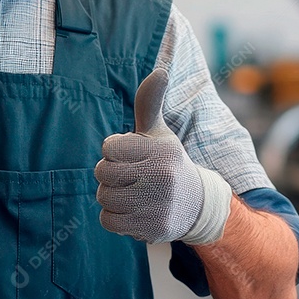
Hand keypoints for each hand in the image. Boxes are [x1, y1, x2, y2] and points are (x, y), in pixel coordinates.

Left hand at [94, 68, 230, 243]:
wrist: (196, 205)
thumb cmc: (166, 162)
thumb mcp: (159, 132)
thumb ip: (150, 102)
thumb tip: (161, 70)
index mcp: (162, 149)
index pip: (109, 147)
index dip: (114, 151)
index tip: (130, 155)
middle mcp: (163, 176)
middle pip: (102, 172)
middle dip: (109, 173)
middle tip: (128, 175)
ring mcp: (159, 205)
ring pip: (104, 196)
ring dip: (111, 195)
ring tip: (131, 192)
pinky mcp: (153, 228)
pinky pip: (108, 220)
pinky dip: (114, 217)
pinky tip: (133, 210)